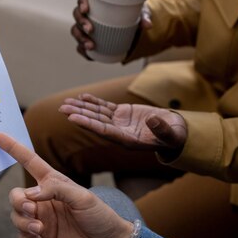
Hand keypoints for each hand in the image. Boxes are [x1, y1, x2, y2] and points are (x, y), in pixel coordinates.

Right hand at [0, 133, 133, 237]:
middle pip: (15, 195)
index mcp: (53, 183)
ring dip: (23, 223)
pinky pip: (21, 236)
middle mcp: (43, 200)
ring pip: (16, 216)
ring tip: (40, 229)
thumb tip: (31, 194)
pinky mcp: (41, 237)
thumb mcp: (83, 197)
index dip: (14, 149)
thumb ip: (56, 190)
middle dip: (18, 202)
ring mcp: (41, 218)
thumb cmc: (100, 216)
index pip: (29, 162)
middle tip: (32, 210)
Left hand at [59, 93, 186, 154]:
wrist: (175, 132)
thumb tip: (153, 120)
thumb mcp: (171, 134)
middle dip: (78, 115)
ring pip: (96, 114)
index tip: (73, 118)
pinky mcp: (122, 113)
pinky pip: (105, 107)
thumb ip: (161, 129)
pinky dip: (93, 102)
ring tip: (65, 103)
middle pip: (95, 122)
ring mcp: (119, 122)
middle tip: (62, 109)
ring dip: (81, 108)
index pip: (103, 131)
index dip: (88, 124)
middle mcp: (119, 132)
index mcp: (127, 140)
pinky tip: (82, 96)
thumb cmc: (173, 136)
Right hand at [71, 0, 152, 59]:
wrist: (130, 29)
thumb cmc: (130, 14)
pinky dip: (83, 50)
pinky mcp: (87, 40)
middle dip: (81, 22)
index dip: (81, 0)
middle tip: (91, 29)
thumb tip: (148, 25)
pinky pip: (80, 45)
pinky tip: (88, 53)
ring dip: (81, 37)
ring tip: (90, 45)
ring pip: (76, 30)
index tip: (86, 8)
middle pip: (77, 14)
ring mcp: (84, 27)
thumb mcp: (139, 11)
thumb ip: (143, 15)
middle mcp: (87, 12)